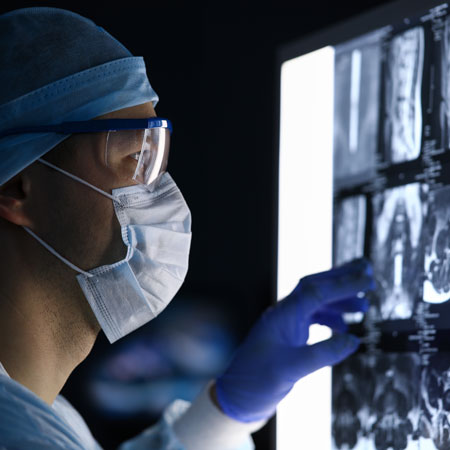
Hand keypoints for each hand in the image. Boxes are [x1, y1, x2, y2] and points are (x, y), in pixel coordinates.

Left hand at [215, 258, 374, 422]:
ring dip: (339, 300)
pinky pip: (312, 317)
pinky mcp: (288, 335)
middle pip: (315, 286)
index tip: (366, 279)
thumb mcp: (291, 369)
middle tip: (366, 270)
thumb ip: (322, 354)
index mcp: (283, 315)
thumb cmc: (256, 381)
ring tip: (364, 304)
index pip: (316, 291)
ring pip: (316, 302)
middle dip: (341, 277)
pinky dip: (331, 318)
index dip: (343, 283)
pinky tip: (344, 327)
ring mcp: (286, 323)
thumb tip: (354, 340)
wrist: (236, 396)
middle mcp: (284, 313)